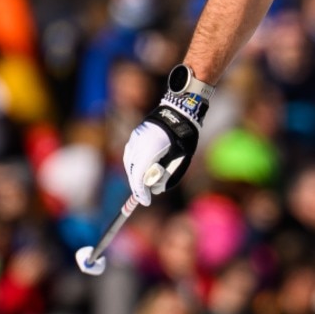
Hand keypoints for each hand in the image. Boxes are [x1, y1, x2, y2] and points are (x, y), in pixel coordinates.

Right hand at [122, 65, 210, 205]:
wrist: (179, 111)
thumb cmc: (184, 137)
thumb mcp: (179, 159)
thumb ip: (167, 175)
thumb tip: (156, 189)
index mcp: (150, 151)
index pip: (140, 178)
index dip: (142, 193)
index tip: (145, 202)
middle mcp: (139, 144)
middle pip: (133, 172)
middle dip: (138, 186)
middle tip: (145, 196)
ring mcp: (135, 139)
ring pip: (130, 164)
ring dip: (136, 175)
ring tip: (144, 184)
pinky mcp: (135, 136)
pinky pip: (130, 155)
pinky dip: (135, 165)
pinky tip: (142, 170)